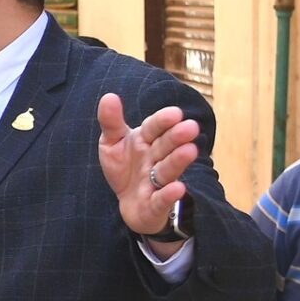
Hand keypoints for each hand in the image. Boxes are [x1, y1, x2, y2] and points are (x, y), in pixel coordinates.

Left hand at [98, 93, 199, 248]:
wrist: (130, 202)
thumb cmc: (125, 167)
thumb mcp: (112, 143)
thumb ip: (111, 122)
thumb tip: (109, 96)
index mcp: (145, 140)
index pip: (154, 127)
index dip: (163, 121)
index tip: (174, 113)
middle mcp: (155, 158)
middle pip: (165, 146)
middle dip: (176, 137)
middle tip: (190, 127)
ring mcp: (157, 181)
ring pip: (168, 170)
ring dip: (178, 161)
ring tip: (190, 150)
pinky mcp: (156, 204)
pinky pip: (162, 199)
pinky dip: (169, 194)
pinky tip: (178, 188)